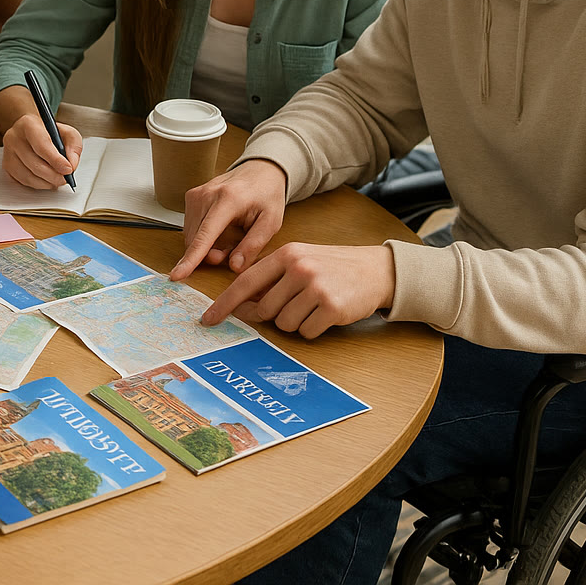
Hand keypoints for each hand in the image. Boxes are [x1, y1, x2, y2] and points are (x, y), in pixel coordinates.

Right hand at [2, 113, 82, 188]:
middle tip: (65, 178)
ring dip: (46, 182)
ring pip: (28, 175)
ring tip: (57, 179)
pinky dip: (38, 184)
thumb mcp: (67, 132)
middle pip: (34, 163)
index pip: (42, 145)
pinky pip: (23, 181)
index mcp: (28, 124)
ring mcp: (8, 152)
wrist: (30, 132)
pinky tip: (46, 180)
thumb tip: (71, 165)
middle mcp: (14, 137)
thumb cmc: (48, 132)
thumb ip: (74, 146)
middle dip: (53, 175)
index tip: (68, 169)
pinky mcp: (7, 165)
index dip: (56, 160)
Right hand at [171, 159, 287, 279]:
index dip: (191, 258)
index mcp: (228, 199)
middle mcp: (207, 194)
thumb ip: (253, 246)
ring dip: (206, 246)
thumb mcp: (271, 223)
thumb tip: (235, 267)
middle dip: (209, 254)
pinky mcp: (191, 196)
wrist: (260, 170)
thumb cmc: (267, 195)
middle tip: (232, 253)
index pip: (205, 235)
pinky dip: (203, 236)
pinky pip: (190, 227)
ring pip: (190, 235)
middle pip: (195, 239)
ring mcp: (196, 194)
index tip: (178, 274)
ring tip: (229, 239)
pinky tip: (220, 231)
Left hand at [200, 241, 395, 337]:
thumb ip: (271, 277)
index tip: (209, 318)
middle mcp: (299, 268)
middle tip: (294, 305)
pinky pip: (306, 331)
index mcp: (286, 254)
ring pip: (284, 323)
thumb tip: (242, 304)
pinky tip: (326, 313)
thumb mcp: (300, 260)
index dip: (225, 303)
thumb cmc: (332, 266)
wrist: (376, 270)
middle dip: (273, 315)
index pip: (245, 282)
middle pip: (264, 309)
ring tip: (313, 305)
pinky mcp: (332, 307)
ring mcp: (316, 287)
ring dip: (295, 322)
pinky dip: (312, 328)